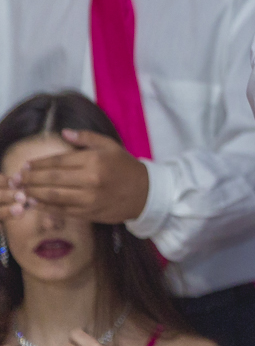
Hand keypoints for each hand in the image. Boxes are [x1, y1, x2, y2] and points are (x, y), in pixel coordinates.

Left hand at [6, 130, 148, 222]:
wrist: (146, 192)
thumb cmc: (126, 166)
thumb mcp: (110, 146)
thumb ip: (86, 138)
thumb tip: (64, 132)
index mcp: (95, 160)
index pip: (59, 161)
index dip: (39, 164)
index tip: (26, 165)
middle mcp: (91, 179)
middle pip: (52, 179)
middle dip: (30, 179)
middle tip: (17, 179)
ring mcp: (89, 198)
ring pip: (53, 196)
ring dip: (34, 194)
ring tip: (22, 191)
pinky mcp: (89, 213)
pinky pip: (62, 210)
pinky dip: (46, 207)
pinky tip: (36, 203)